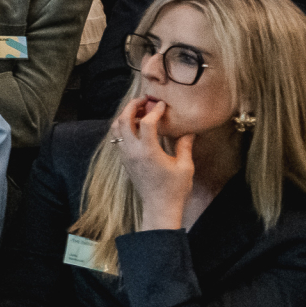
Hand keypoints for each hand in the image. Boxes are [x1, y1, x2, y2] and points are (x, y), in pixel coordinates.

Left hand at [113, 96, 195, 228]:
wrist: (159, 207)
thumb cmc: (174, 189)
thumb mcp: (185, 167)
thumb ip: (185, 146)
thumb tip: (189, 131)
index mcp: (148, 151)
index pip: (146, 123)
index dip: (154, 111)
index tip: (162, 105)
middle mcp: (132, 151)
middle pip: (124, 120)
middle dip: (132, 106)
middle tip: (144, 100)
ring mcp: (125, 156)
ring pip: (116, 128)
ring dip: (125, 115)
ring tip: (139, 110)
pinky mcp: (124, 160)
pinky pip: (117, 138)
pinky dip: (123, 127)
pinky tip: (136, 126)